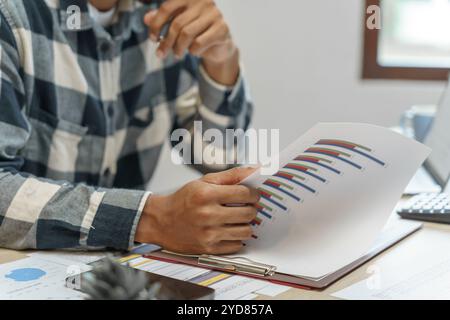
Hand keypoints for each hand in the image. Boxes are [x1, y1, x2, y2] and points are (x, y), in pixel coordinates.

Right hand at [135, 167, 259, 254]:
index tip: (253, 195)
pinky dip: (235, 238)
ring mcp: (208, 234)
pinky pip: (237, 245)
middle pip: (249, 213)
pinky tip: (227, 230)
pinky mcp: (208, 249)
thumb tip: (255, 169)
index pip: (245, 194)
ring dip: (245, 224)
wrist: (160, 221)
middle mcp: (207, 215)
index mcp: (206, 195)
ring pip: (246, 231)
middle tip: (245, 206)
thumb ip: (231, 175)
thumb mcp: (204, 182)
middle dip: (251, 209)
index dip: (254, 194)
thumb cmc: (183, 200)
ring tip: (237, 219)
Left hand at [143, 0, 236, 63]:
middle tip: (160, 54)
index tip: (152, 39)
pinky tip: (194, 52)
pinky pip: (199, 43)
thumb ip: (162, 19)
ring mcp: (214, 14)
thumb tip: (146, 19)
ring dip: (178, 48)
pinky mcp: (222, 29)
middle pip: (177, 24)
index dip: (156, 24)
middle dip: (166, 42)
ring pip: (187, 34)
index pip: (167, 7)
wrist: (220, 44)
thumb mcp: (178, 24)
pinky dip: (193, 51)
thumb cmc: (196, 31)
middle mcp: (203, 1)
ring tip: (176, 54)